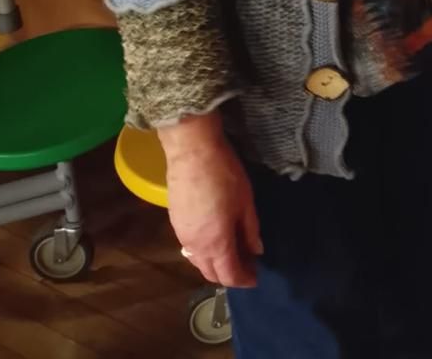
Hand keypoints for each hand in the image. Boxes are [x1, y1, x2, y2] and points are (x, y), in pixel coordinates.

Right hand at [160, 113, 261, 288]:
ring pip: (198, 263)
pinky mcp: (175, 224)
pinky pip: (190, 249)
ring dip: (215, 265)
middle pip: (210, 273)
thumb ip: (250, 229)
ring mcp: (182, 236)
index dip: (244, 280)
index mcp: (216, 243)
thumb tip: (256, 251)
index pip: (229, 275)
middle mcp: (196, 247)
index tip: (255, 278)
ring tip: (232, 253)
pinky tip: (214, 240)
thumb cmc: (224, 174)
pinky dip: (203, 253)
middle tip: (246, 265)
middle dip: (229, 276)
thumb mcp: (245, 201)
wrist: (192, 152)